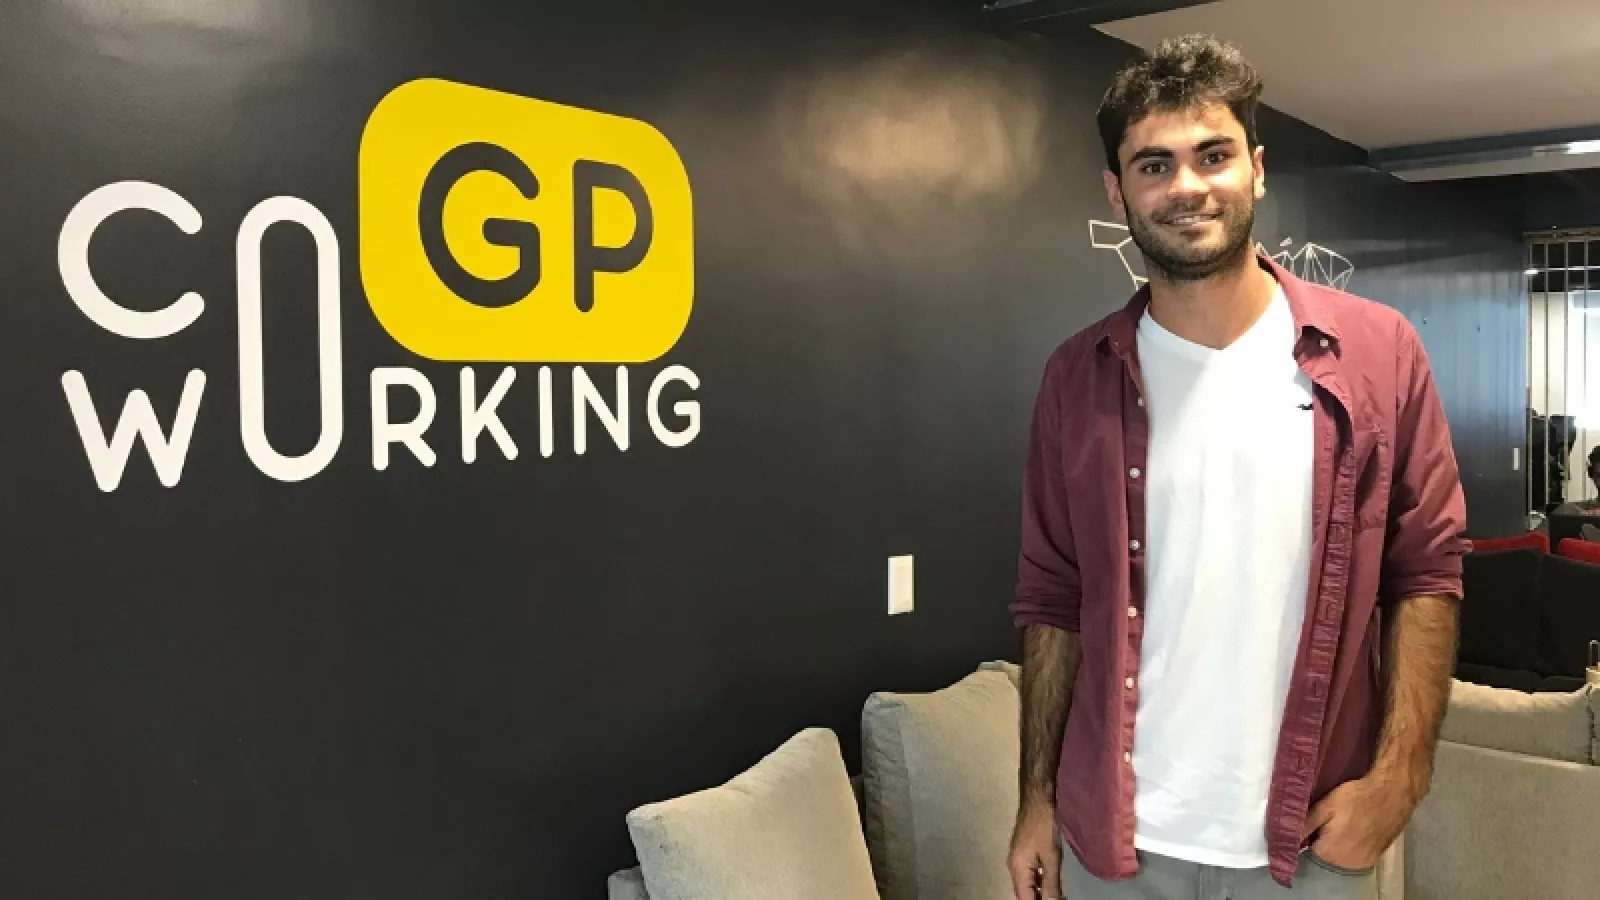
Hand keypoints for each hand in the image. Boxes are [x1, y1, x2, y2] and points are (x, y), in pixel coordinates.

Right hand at [1008, 799, 1063, 899]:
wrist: (1037, 799)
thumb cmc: (1044, 825)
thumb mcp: (1051, 856)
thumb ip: (1051, 883)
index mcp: (1017, 868)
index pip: (1024, 898)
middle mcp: (1014, 866)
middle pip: (1025, 892)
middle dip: (1040, 899)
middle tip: (1060, 899)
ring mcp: (1018, 859)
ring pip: (1028, 884)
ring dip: (1042, 891)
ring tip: (1060, 895)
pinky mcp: (1024, 853)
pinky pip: (1031, 874)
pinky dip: (1041, 881)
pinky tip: (1054, 884)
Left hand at [1301, 774, 1416, 870]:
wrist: (1392, 794)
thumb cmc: (1356, 797)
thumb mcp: (1326, 806)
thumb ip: (1306, 824)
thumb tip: (1286, 836)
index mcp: (1330, 852)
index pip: (1311, 848)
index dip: (1314, 832)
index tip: (1321, 819)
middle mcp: (1347, 863)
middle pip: (1327, 853)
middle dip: (1327, 838)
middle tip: (1336, 818)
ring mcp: (1364, 862)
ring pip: (1342, 855)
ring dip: (1342, 843)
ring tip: (1349, 822)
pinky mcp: (1377, 857)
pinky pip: (1357, 854)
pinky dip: (1356, 844)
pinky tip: (1360, 828)